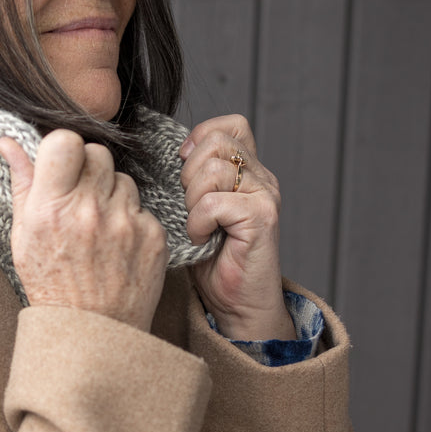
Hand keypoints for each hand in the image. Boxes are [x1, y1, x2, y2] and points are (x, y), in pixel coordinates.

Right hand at [0, 130, 168, 331]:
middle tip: (80, 198)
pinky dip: (131, 221)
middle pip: (98, 152)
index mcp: (51, 209)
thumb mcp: (23, 236)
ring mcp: (125, 224)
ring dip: (111, 195)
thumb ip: (22, 184)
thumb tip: (8, 141)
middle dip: (88, 169)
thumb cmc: (52, 285)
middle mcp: (89, 212)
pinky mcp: (153, 236)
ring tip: (98, 228)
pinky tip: (117, 246)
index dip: (63, 148)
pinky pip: (143, 207)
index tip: (60, 165)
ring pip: (123, 179)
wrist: (92, 334)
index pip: (65, 140)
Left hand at [180, 115, 294, 340]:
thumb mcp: (194, 210)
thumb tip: (165, 153)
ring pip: (214, 170)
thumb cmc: (211, 262)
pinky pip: (214, 203)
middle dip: (190, 175)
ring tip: (197, 227)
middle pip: (216, 143)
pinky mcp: (262, 217)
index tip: (185, 170)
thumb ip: (190, 180)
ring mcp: (265, 195)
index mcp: (247, 171)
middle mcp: (262, 178)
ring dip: (192, 202)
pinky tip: (202, 239)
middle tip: (190, 208)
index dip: (200, 139)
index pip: (229, 125)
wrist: (238, 305)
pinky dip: (198, 223)